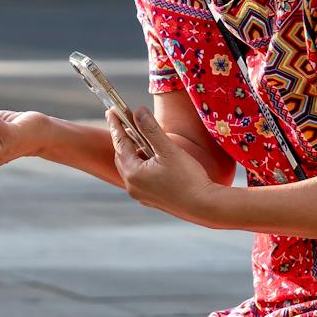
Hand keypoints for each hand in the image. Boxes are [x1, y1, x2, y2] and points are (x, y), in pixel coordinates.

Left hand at [109, 105, 219, 221]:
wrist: (205, 206)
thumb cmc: (188, 178)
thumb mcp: (168, 149)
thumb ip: (151, 129)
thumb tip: (138, 111)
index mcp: (133, 174)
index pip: (119, 144)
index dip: (115, 125)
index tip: (111, 111)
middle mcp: (132, 186)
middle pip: (122, 156)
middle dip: (124, 138)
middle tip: (125, 122)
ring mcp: (141, 194)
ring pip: (132, 167)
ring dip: (134, 151)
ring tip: (141, 137)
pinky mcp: (151, 199)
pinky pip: (140, 177)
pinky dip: (142, 164)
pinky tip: (152, 157)